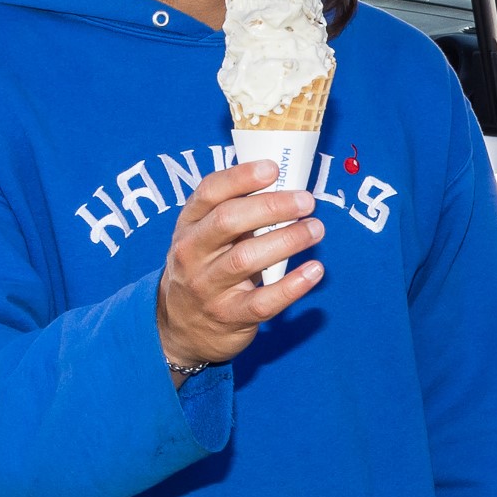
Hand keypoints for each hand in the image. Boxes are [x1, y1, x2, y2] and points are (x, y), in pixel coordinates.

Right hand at [155, 158, 324, 374]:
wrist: (181, 327)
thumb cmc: (205, 269)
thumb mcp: (205, 238)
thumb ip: (234, 213)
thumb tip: (285, 186)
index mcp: (188, 225)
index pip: (209, 192)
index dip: (241, 177)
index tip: (274, 168)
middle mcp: (191, 254)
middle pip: (228, 221)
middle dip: (271, 207)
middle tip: (306, 202)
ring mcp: (208, 287)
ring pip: (246, 258)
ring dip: (287, 240)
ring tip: (315, 229)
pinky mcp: (229, 316)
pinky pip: (263, 300)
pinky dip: (292, 285)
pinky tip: (314, 270)